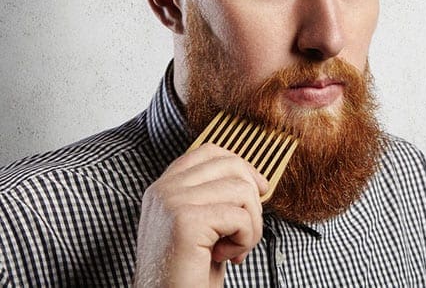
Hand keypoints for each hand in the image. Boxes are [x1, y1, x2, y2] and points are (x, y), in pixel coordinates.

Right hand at [133, 144, 268, 286]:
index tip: (259, 188)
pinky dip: (245, 240)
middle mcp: (163, 189)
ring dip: (251, 226)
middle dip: (252, 200)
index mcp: (164, 187)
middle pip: (230, 165)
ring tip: (233, 249)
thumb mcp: (200, 227)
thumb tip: (254, 180)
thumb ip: (213, 197)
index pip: (209, 152)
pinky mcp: (185, 221)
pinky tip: (226, 257)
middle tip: (244, 232)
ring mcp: (172, 202)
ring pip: (241, 190)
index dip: (242, 166)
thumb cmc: (188, 275)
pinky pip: (240, 216)